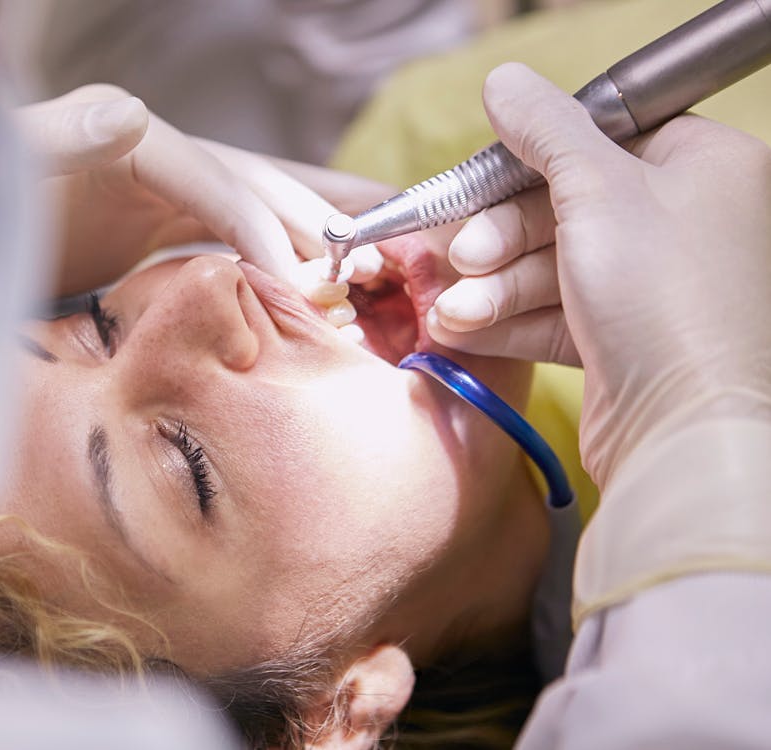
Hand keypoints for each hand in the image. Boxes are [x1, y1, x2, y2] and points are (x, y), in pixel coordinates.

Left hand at [16, 84, 383, 299]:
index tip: (300, 284)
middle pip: (255, 183)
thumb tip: (128, 113)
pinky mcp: (160, 222)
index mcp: (129, 138)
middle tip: (372, 270)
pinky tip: (322, 269)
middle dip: (313, 223)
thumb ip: (56, 139)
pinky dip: (281, 251)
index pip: (217, 181)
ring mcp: (162, 188)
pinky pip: (235, 234)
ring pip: (259, 204)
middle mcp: (157, 153)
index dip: (263, 229)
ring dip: (317, 229)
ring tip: (386, 248)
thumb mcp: (4, 175)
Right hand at [428, 63, 770, 486]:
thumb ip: (545, 131)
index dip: (534, 158)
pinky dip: (507, 321)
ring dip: (492, 288)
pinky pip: (553, 314)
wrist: (686, 429)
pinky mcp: (624, 340)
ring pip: (551, 267)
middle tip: (465, 257)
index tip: (481, 179)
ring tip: (454, 312)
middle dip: (500, 239)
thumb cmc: (663, 297)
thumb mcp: (595, 189)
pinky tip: (462, 331)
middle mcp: (682, 223)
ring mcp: (652, 286)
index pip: (602, 138)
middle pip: (564, 207)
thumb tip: (504, 80)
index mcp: (701, 167)